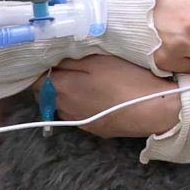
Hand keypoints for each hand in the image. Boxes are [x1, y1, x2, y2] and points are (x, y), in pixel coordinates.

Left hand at [52, 55, 183, 139]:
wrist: (154, 110)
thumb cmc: (127, 80)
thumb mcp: (99, 60)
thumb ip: (70, 60)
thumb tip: (51, 61)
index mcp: (61, 88)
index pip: (36, 79)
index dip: (42, 68)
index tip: (53, 60)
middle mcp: (64, 108)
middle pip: (48, 93)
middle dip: (55, 81)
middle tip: (73, 68)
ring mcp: (78, 121)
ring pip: (63, 104)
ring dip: (68, 94)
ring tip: (89, 83)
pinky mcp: (93, 129)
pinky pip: (78, 114)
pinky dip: (82, 105)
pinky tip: (100, 98)